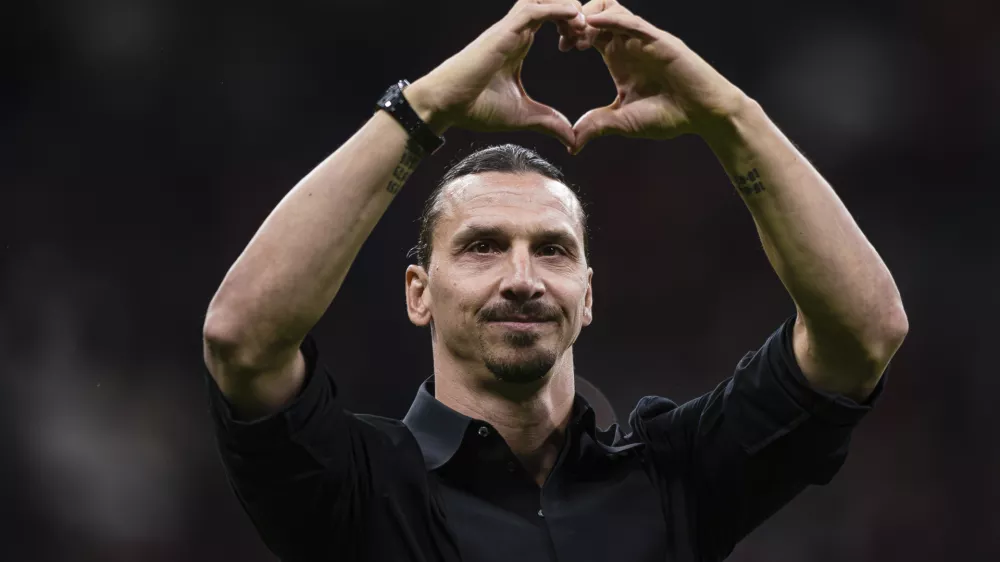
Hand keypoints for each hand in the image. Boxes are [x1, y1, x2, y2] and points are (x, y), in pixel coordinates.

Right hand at [405, 0, 587, 148]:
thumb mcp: (523, 115)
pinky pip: (534, 9)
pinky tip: (575, 16)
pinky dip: (556, 9)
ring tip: (583, 26)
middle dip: (573, 12)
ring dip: (567, 7)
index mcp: (519, 44)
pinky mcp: (503, 31)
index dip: (571, 26)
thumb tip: (571, 138)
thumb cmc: (476, 108)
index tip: (583, 46)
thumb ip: (548, 122)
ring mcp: (509, 29)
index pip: (550, 18)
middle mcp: (515, 31)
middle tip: (587, 35)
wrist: (446, 106)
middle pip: (550, 2)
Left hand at [568, 0, 748, 153]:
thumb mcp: (623, 122)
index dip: (572, 33)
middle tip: (565, 36)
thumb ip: (597, 126)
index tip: (563, 47)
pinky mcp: (658, 40)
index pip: (589, 31)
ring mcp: (643, 39)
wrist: (702, 114)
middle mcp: (628, 43)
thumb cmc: (668, 115)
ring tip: (577, 32)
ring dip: (590, 15)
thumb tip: (571, 144)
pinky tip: (593, 23)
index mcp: (617, 56)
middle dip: (576, 19)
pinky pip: (631, 21)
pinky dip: (611, 18)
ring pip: (611, 9)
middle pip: (596, 12)